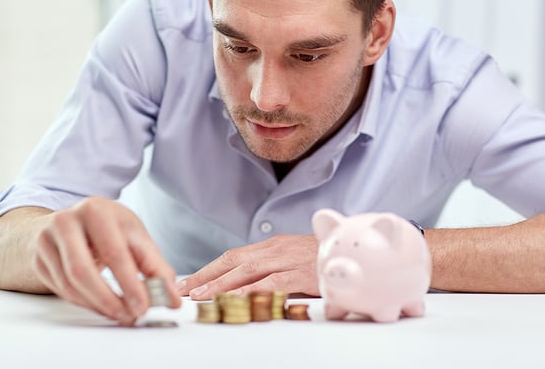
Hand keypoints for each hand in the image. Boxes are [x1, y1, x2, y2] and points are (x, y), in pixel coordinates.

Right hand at [34, 197, 180, 323]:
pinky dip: (85, 303)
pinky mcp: (39, 260)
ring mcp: (47, 241)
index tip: (143, 306)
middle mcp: (67, 221)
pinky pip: (61, 290)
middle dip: (109, 300)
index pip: (114, 253)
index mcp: (96, 210)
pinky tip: (102, 305)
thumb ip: (155, 266)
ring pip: (69, 285)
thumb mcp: (134, 236)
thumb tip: (171, 298)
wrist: (71, 221)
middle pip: (83, 271)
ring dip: (97, 305)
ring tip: (120, 313)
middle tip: (130, 315)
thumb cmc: (108, 228)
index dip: (130, 284)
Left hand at [176, 234, 319, 299]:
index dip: (211, 268)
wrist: (359, 250)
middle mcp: (276, 248)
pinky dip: (252, 290)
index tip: (191, 280)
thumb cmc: (329, 259)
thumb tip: (255, 285)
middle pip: (233, 261)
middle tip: (185, 289)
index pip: (235, 255)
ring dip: (221, 284)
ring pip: (246, 270)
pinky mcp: (301, 273)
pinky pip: (272, 282)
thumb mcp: (298, 259)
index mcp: (274, 245)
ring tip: (201, 296)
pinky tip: (236, 299)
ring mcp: (288, 259)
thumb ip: (277, 268)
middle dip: (206, 276)